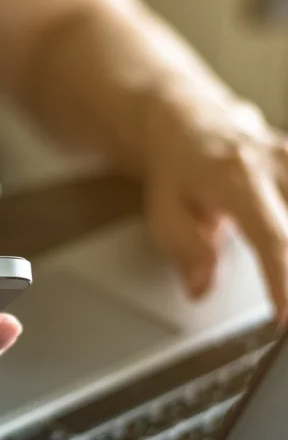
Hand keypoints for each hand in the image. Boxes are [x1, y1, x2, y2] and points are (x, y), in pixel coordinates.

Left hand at [143, 89, 287, 318]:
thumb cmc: (177, 171)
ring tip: (284, 290)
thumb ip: (188, 252)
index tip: (285, 316)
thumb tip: (201, 289)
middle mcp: (276, 164)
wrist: (190, 123)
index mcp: (237, 180)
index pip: (271, 239)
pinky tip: (286, 256)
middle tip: (285, 310)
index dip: (283, 281)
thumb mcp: (165, 213)